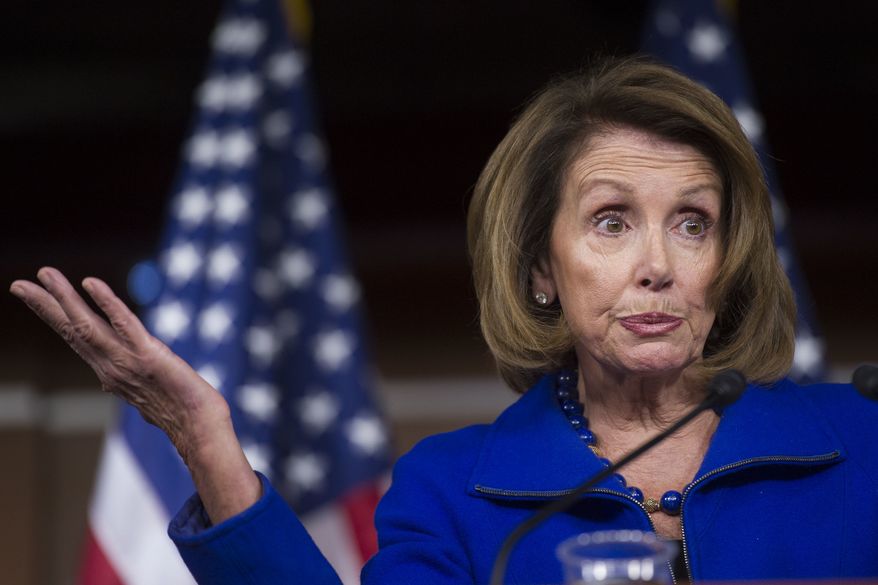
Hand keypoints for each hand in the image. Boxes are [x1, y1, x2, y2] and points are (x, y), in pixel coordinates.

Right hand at [10, 267, 227, 462]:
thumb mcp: (144, 394)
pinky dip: (106, 303)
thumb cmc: (181, 412)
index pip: (76, 338)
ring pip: (87, 325)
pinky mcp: (149, 355)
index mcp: (109, 371)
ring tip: (46, 273)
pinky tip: (90, 283)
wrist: (198, 427)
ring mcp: (126, 361)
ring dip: (64, 298)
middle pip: (71, 330)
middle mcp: (110, 366)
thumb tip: (108, 385)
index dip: (55, 317)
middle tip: (18, 284)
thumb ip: (125, 382)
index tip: (36, 296)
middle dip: (44, 306)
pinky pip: (124, 324)